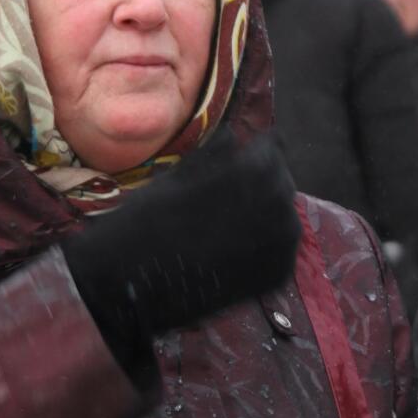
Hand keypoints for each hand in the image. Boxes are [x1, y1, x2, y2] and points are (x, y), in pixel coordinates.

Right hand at [62, 134, 300, 357]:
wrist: (132, 283)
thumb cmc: (145, 221)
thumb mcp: (176, 177)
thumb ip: (213, 154)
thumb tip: (234, 134)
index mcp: (254, 172)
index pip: (273, 147)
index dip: (259, 146)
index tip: (249, 147)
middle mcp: (278, 204)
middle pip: (281, 181)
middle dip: (263, 178)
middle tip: (237, 185)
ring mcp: (283, 243)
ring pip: (285, 214)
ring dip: (266, 211)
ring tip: (232, 218)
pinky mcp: (278, 273)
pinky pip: (282, 247)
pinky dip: (265, 243)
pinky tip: (236, 245)